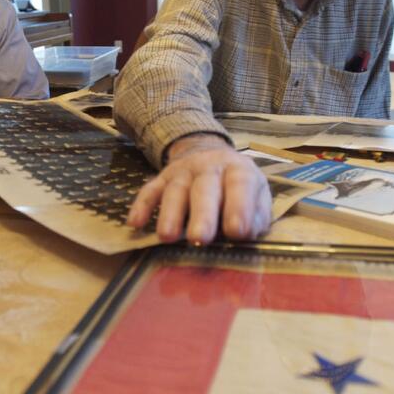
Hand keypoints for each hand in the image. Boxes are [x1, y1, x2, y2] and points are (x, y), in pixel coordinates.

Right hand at [126, 134, 271, 244]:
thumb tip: (248, 234)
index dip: (240, 208)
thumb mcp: (256, 194)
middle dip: (202, 214)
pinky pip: (149, 190)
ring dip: (170, 213)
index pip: (240, 185)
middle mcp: (209, 167)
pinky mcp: (161, 178)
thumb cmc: (237, 186)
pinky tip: (136, 224)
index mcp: (238, 170)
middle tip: (200, 239)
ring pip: (175, 191)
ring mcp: (182, 172)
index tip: (237, 233)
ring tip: (167, 237)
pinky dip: (141, 206)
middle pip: (205, 189)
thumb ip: (256, 215)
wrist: (210, 154)